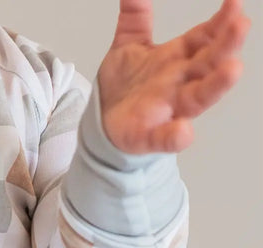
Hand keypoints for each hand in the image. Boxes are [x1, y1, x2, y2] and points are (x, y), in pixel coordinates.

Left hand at [97, 0, 248, 153]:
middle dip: (225, 46)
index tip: (235, 3)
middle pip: (208, 63)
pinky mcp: (147, 136)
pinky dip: (176, 137)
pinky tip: (184, 132)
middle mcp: (179, 82)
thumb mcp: (127, 45)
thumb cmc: (124, 86)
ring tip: (233, 69)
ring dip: (216, 85)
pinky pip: (165, 138)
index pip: (205, 37)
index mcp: (177, 58)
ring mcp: (166, 110)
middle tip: (241, 25)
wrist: (101, 123)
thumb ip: (135, 16)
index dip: (221, 22)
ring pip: (197, 98)